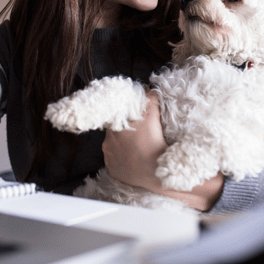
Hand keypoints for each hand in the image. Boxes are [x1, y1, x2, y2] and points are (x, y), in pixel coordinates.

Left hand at [101, 89, 224, 210]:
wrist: (155, 173)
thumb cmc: (154, 145)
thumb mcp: (153, 117)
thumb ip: (150, 100)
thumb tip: (149, 90)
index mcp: (114, 128)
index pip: (117, 117)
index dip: (125, 116)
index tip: (134, 119)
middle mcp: (108, 142)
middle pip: (116, 131)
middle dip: (126, 130)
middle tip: (140, 133)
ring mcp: (110, 158)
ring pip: (115, 147)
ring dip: (124, 145)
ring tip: (139, 147)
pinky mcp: (114, 171)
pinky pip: (116, 162)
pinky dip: (124, 159)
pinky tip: (135, 159)